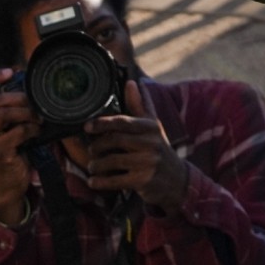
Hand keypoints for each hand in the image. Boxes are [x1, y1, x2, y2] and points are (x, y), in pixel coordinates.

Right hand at [0, 69, 39, 224]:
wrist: (8, 185)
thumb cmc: (12, 153)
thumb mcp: (8, 130)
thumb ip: (12, 113)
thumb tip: (32, 90)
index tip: (11, 71)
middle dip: (19, 97)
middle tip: (35, 102)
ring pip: (4, 114)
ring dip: (27, 113)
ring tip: (39, 119)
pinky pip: (16, 132)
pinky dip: (31, 129)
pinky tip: (37, 132)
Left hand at [83, 80, 188, 211]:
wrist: (177, 179)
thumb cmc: (159, 148)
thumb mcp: (152, 127)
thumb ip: (139, 106)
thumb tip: (130, 83)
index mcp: (151, 127)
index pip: (123, 122)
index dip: (102, 123)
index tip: (87, 126)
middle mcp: (151, 143)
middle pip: (115, 141)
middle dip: (97, 146)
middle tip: (91, 150)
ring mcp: (148, 163)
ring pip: (112, 161)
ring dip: (96, 165)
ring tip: (93, 166)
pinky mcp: (143, 181)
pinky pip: (115, 181)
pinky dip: (101, 182)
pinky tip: (94, 181)